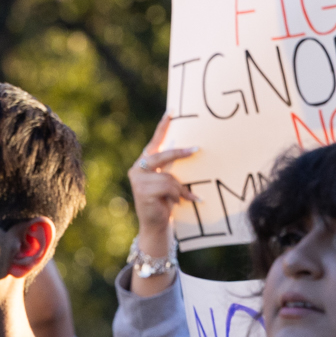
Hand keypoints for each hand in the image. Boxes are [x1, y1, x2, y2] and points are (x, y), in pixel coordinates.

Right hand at [128, 114, 197, 251]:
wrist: (155, 225)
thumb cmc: (165, 203)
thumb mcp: (169, 182)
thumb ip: (172, 168)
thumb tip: (191, 150)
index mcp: (145, 163)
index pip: (155, 141)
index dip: (163, 126)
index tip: (173, 110)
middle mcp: (138, 168)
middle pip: (163, 155)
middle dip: (180, 153)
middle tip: (197, 149)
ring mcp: (138, 180)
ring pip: (169, 176)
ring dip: (180, 189)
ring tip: (184, 199)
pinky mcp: (142, 191)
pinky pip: (168, 187)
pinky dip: (178, 196)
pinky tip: (177, 204)